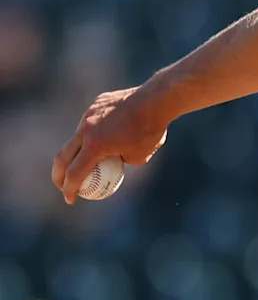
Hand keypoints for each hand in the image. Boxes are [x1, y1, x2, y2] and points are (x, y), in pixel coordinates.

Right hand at [51, 86, 169, 203]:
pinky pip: (91, 121)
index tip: (70, 199)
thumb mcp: (139, 157)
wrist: (157, 100)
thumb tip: (114, 166)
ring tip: (90, 159)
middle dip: (58, 175)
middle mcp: (86, 129)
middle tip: (62, 185)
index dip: (69, 189)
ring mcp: (89, 114)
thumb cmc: (151, 130)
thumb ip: (121, 162)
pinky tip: (109, 134)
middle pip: (62, 156)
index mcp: (95, 146)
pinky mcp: (96, 103)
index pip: (74, 173)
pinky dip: (95, 132)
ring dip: (78, 151)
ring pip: (77, 136)